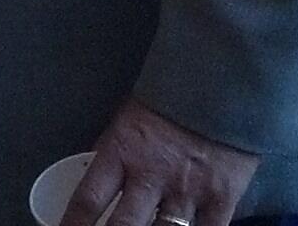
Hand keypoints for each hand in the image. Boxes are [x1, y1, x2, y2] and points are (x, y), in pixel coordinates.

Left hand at [64, 98, 259, 225]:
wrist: (224, 85)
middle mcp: (151, 176)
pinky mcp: (221, 199)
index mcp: (121, 153)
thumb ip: (112, 153)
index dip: (73, 225)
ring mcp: (187, 191)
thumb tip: (91, 176)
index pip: (87, 199)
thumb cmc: (169, 102)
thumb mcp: (127, 121)